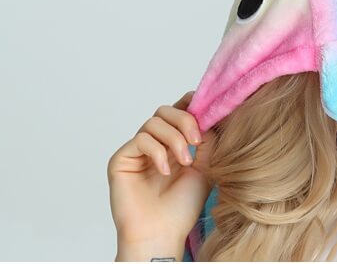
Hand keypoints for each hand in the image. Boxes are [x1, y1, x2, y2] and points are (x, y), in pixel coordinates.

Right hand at [107, 91, 215, 259]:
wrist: (163, 233)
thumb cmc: (182, 206)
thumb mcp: (205, 166)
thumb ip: (208, 139)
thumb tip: (212, 114)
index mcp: (173, 144)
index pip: (178, 112)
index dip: (191, 105)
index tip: (207, 108)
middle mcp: (154, 144)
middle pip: (165, 111)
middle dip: (185, 120)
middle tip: (197, 140)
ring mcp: (137, 151)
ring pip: (154, 122)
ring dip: (174, 139)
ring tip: (186, 162)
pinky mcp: (121, 160)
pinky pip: (140, 140)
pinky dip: (157, 152)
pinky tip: (165, 171)